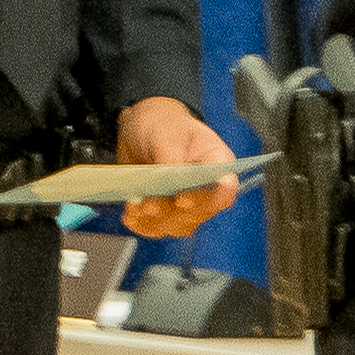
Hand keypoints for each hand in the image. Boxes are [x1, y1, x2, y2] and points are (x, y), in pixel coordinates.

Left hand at [113, 92, 241, 237]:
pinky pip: (161, 228)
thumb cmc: (162, 126)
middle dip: (173, 213)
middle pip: (201, 213)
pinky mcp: (170, 212)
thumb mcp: (165, 134)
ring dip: (156, 222)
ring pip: (180, 225)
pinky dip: (144, 226)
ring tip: (134, 208)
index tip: (182, 199)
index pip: (224, 189)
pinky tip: (130, 217)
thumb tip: (172, 177)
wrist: (143, 131)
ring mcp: (190, 203)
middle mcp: (208, 187)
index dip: (206, 199)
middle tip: (149, 205)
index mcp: (217, 163)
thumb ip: (171, 157)